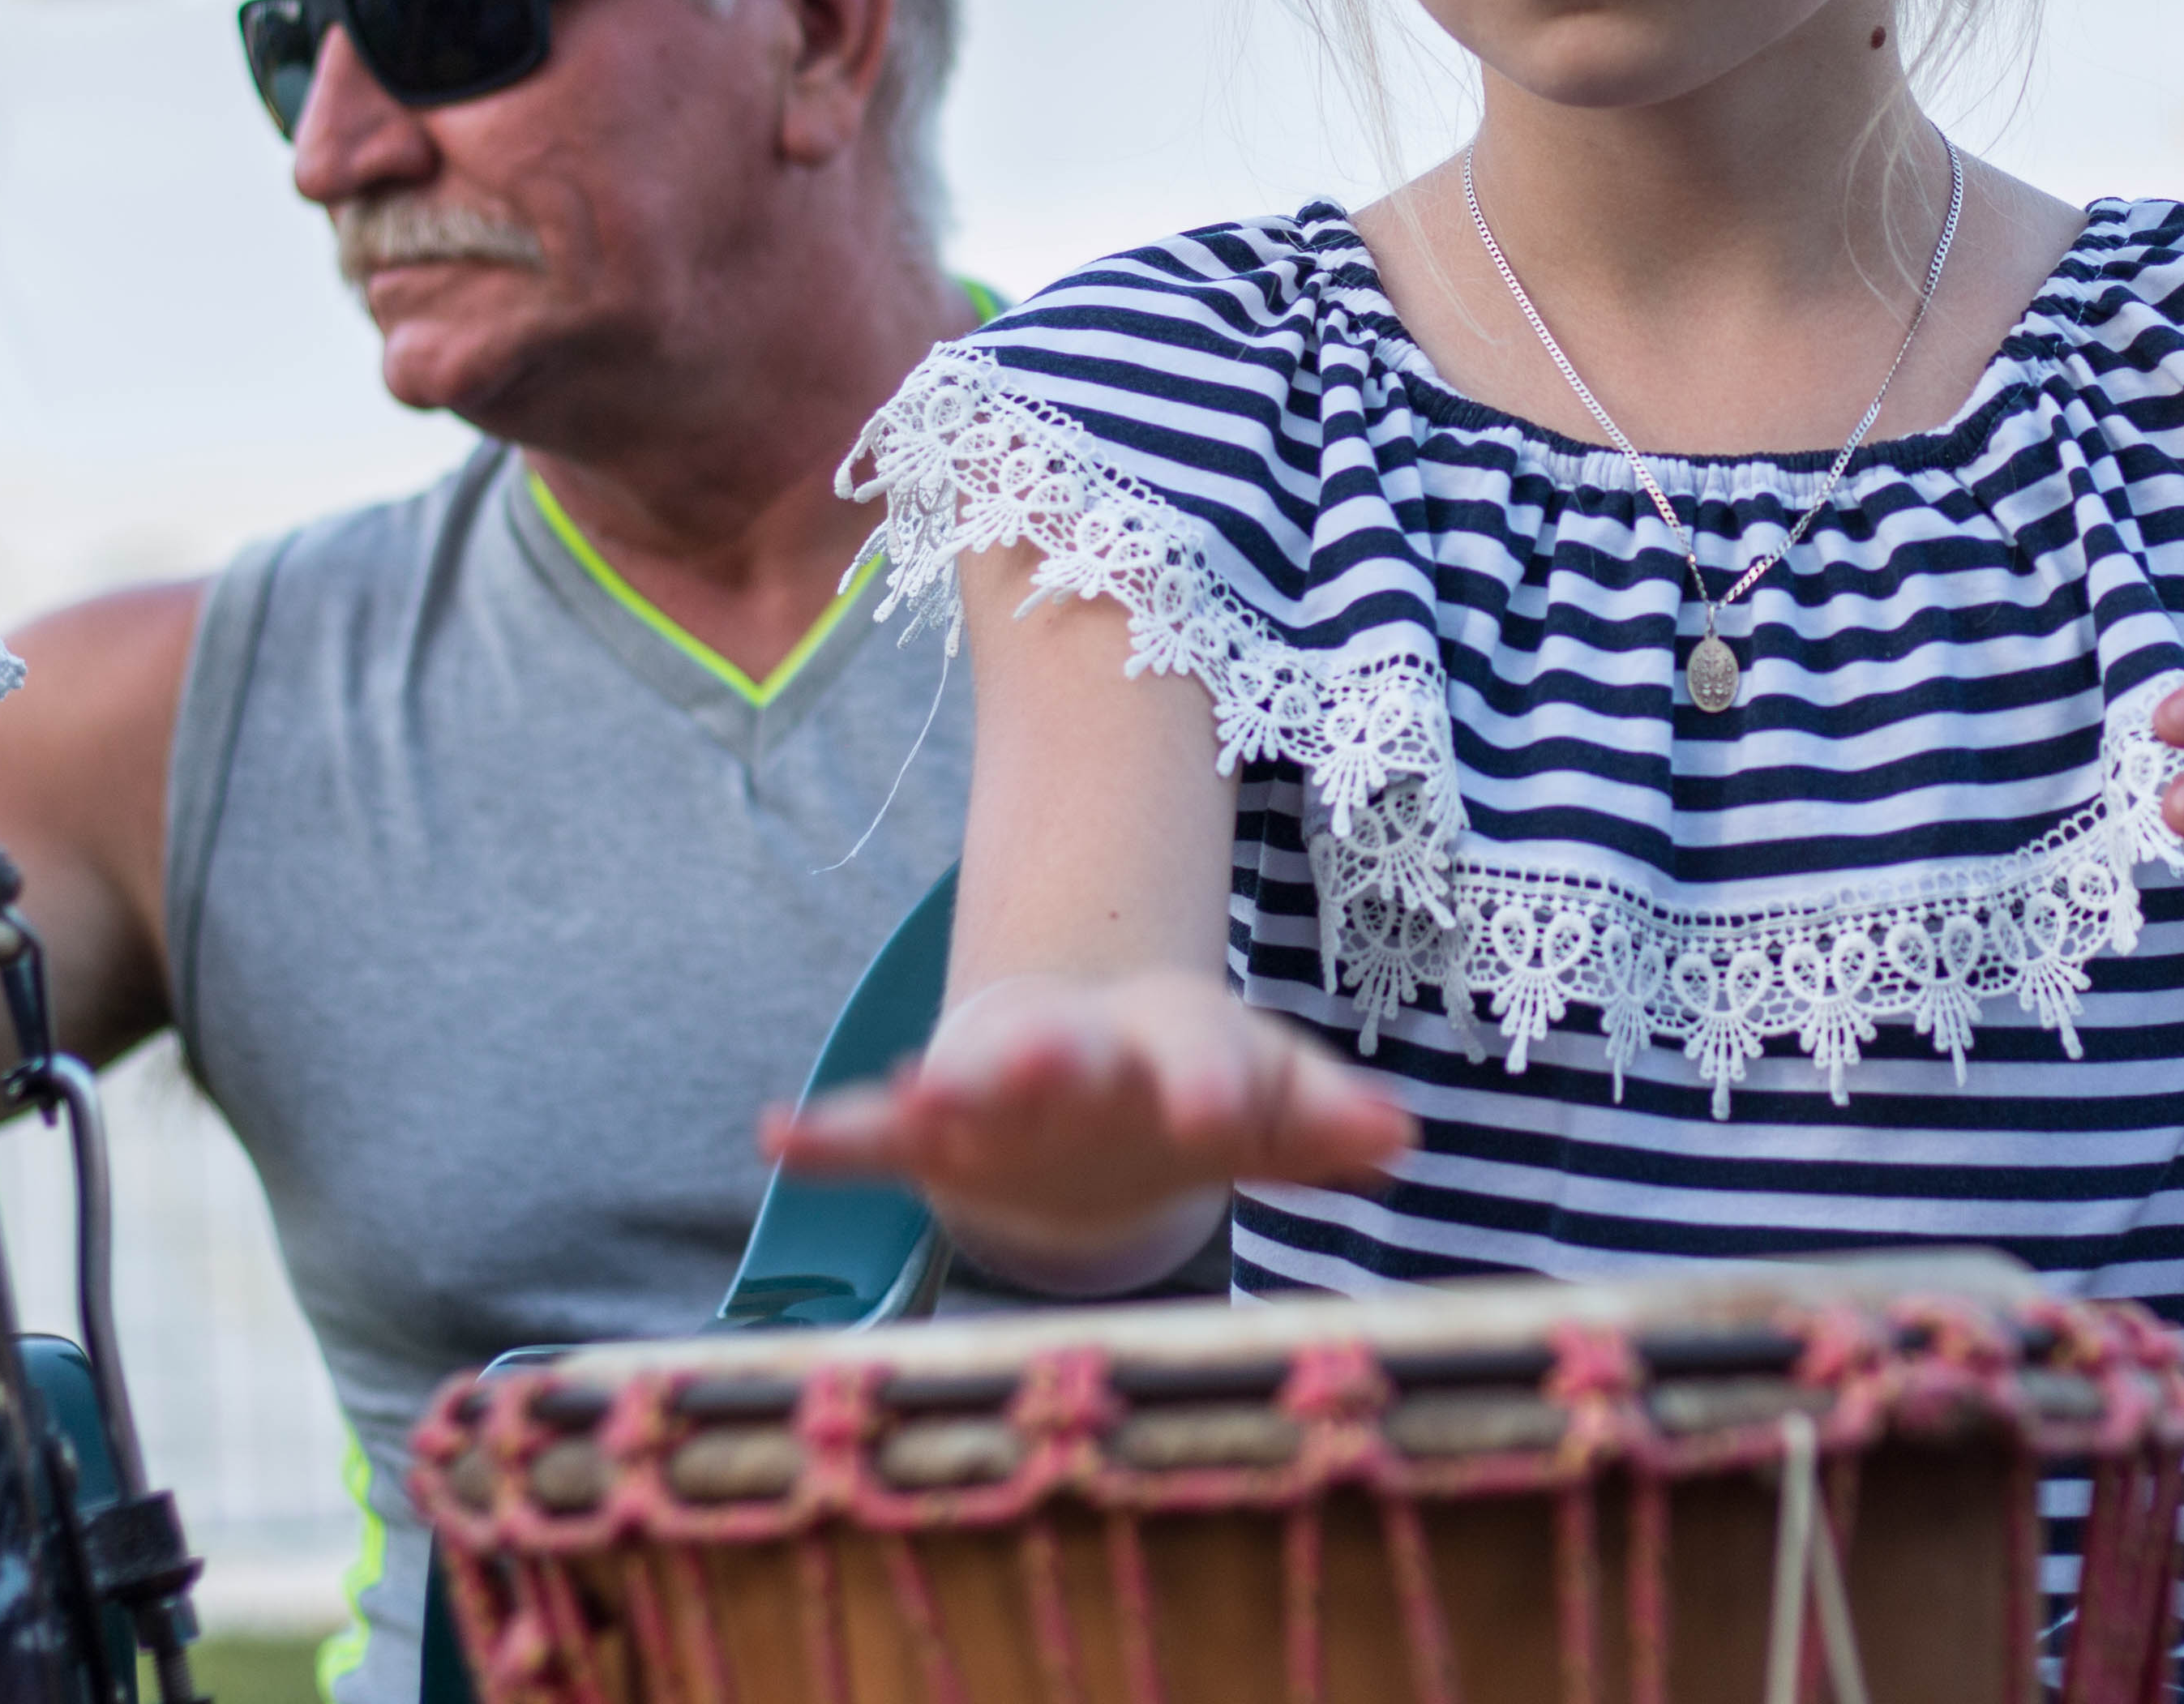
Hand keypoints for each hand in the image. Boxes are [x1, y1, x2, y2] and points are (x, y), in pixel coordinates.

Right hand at [763, 969, 1411, 1266]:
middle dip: (1061, 1062)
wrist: (1093, 1061)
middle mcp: (1088, 1056)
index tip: (1211, 1116)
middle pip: (1075, 1053)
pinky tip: (777, 1136)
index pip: (1202, 1060)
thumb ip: (1325, 1119)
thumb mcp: (1272, 1097)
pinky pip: (875, 1133)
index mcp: (1177, 1048)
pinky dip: (830, 1135)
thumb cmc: (1196, 1082)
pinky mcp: (938, 1123)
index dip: (1210, 1087)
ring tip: (918, 1088)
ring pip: (973, 1082)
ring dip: (951, 1086)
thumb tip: (1406, 1135)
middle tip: (1046, 1061)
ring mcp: (1006, 1087)